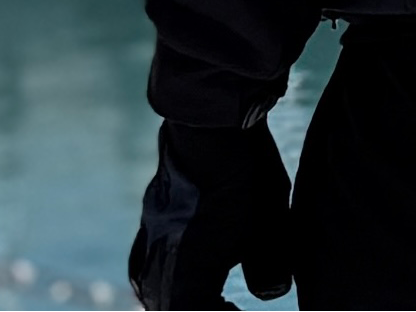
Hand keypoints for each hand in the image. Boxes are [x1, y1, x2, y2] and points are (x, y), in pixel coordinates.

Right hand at [128, 121, 293, 310]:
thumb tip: (270, 293)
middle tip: (229, 308)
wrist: (212, 122)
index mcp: (186, 266)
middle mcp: (158, 253)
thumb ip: (269, 267)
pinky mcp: (153, 213)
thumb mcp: (271, 225)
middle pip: (163, 304)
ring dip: (175, 297)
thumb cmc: (245, 174)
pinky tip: (190, 265)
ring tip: (208, 294)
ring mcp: (151, 231)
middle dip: (197, 311)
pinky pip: (144, 259)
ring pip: (149, 283)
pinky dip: (163, 274)